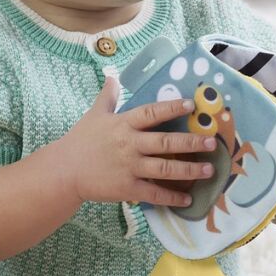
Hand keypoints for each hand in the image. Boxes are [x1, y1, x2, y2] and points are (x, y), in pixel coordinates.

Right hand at [54, 76, 217, 207]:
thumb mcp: (94, 115)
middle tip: (211, 142)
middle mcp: (129, 144)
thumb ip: (108, 96)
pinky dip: (172, 197)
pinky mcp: (127, 188)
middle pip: (165, 143)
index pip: (151, 113)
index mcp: (123, 124)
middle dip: (191, 142)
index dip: (171, 108)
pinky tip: (188, 198)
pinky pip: (154, 193)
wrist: (63, 171)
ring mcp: (129, 167)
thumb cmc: (80, 141)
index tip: (190, 104)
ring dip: (190, 170)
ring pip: (165, 169)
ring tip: (210, 170)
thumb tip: (112, 77)